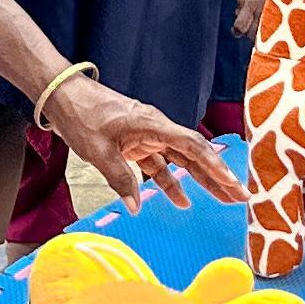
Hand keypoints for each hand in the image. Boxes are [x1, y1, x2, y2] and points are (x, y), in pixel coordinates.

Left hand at [33, 71, 244, 208]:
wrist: (64, 96)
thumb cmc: (82, 116)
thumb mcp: (99, 151)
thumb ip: (120, 179)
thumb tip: (136, 207)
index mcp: (152, 125)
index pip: (192, 146)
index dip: (214, 165)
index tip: (231, 182)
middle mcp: (156, 129)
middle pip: (194, 155)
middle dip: (217, 176)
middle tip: (240, 196)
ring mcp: (148, 137)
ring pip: (181, 162)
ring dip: (199, 181)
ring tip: (222, 200)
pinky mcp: (137, 144)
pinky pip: (159, 165)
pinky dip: (170, 182)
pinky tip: (181, 201)